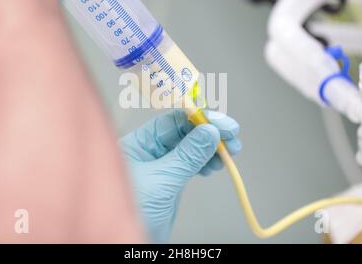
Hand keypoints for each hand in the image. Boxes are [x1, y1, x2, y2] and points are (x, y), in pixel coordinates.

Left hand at [120, 109, 241, 242]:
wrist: (128, 242)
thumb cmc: (132, 211)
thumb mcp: (162, 180)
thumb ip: (187, 156)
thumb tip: (210, 132)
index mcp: (137, 143)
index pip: (171, 121)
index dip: (199, 119)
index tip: (221, 123)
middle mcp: (148, 151)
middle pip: (183, 132)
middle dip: (209, 133)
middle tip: (232, 137)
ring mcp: (159, 165)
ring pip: (189, 148)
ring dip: (211, 148)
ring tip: (229, 152)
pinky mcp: (168, 180)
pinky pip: (190, 164)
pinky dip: (205, 162)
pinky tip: (215, 164)